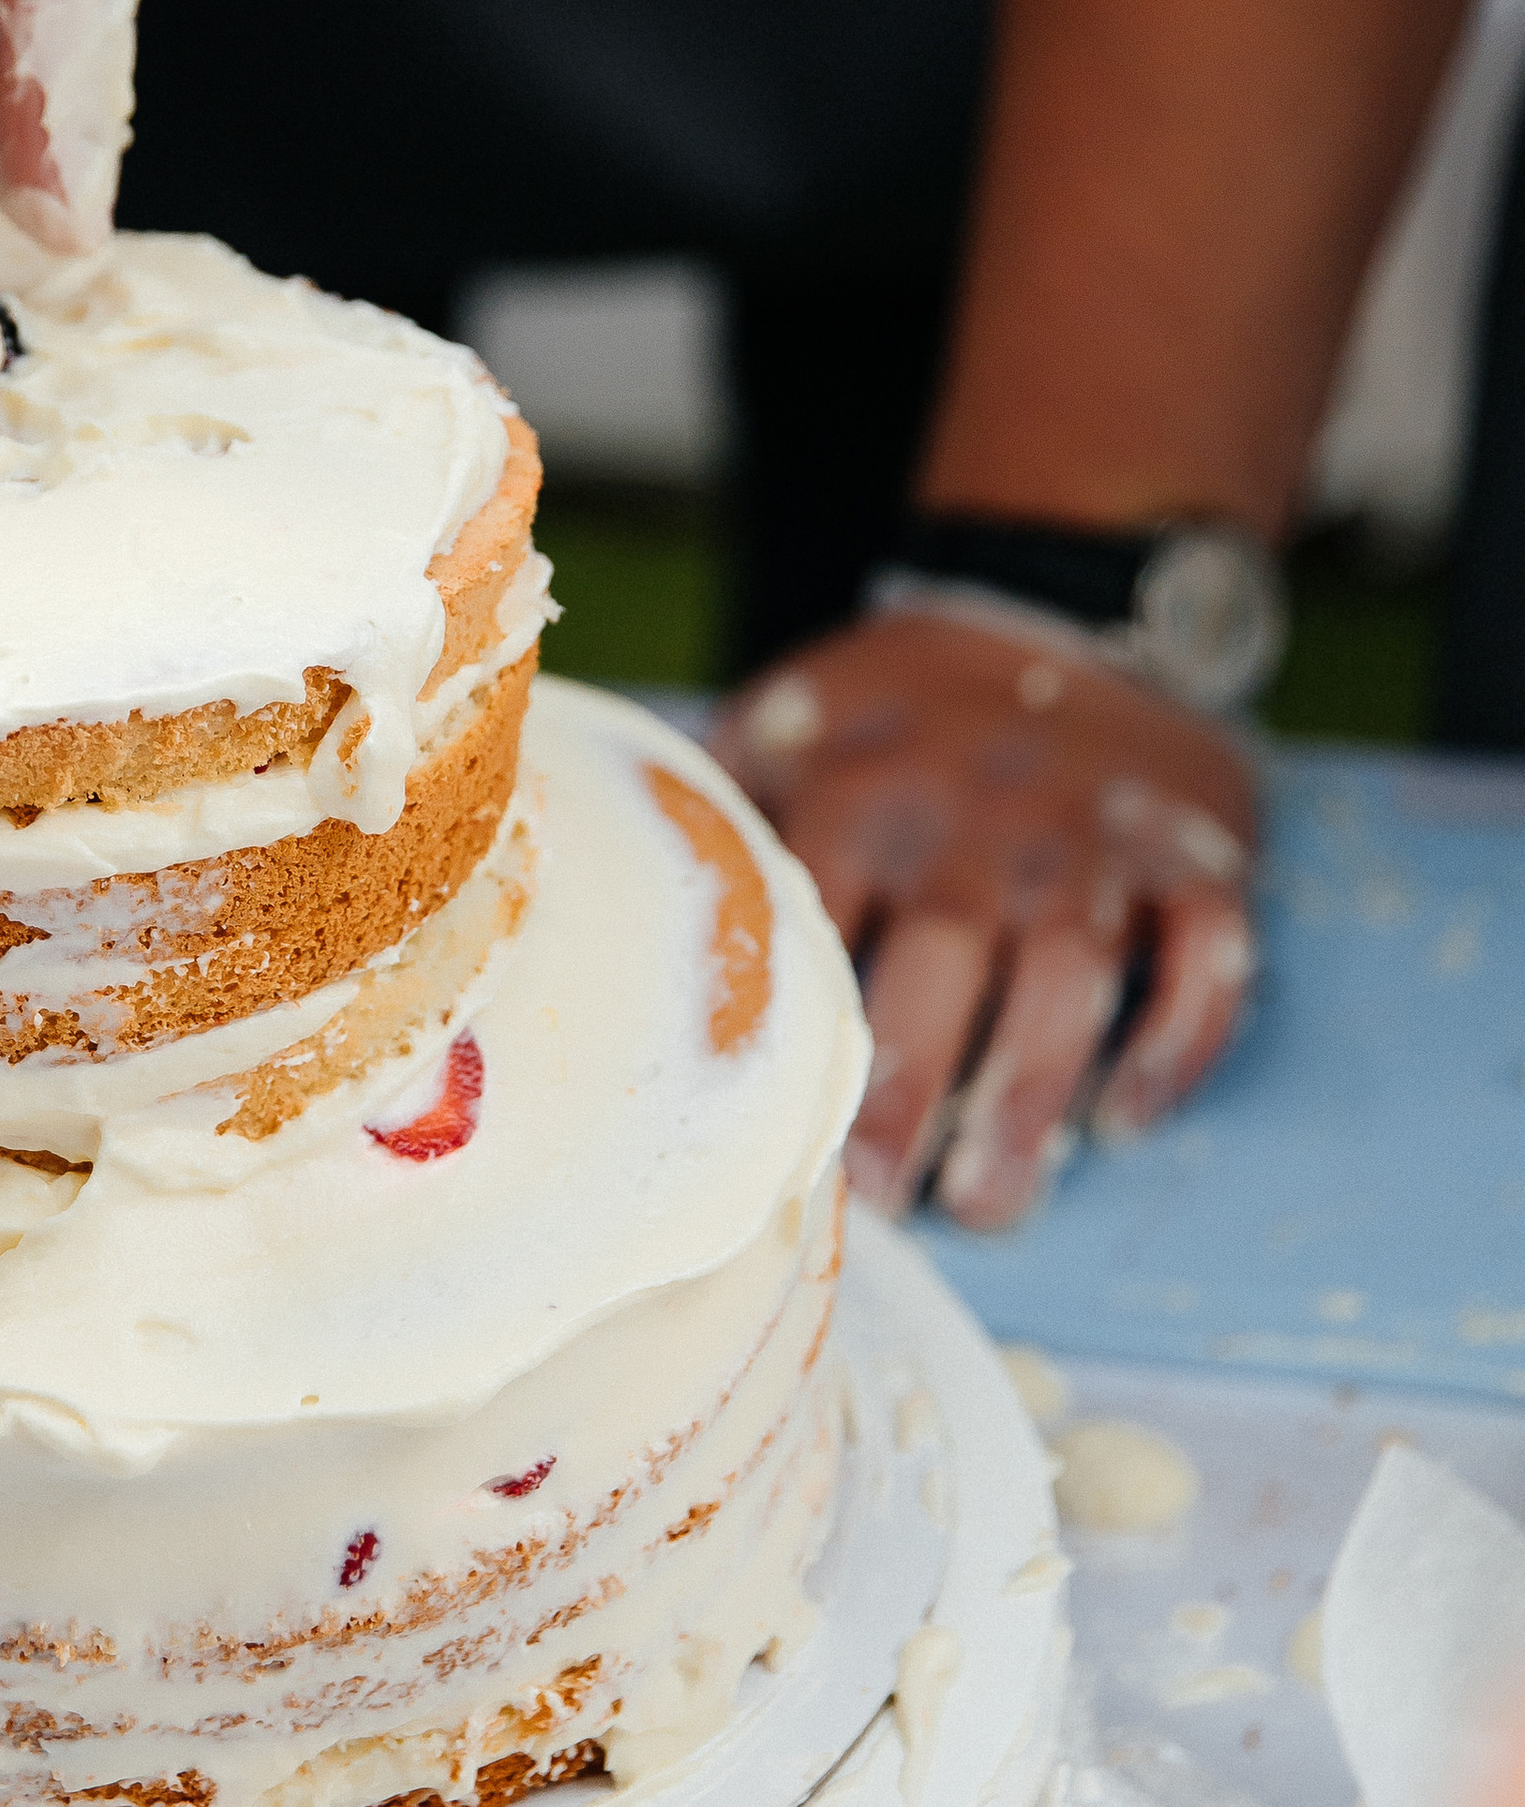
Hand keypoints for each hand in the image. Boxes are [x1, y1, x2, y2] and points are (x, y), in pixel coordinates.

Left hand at [713, 602, 1255, 1226]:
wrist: (1064, 605)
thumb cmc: (894, 710)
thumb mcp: (784, 721)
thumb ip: (714, 815)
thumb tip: (603, 926)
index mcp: (860, 786)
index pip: (817, 926)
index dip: (795, 1042)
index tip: (765, 1142)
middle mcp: (977, 814)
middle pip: (947, 960)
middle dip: (913, 1093)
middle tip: (884, 1200)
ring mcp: (1090, 834)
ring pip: (1072, 976)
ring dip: (1032, 1098)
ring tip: (986, 1201)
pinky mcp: (1193, 849)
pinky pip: (1203, 956)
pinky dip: (1172, 1044)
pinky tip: (1121, 1121)